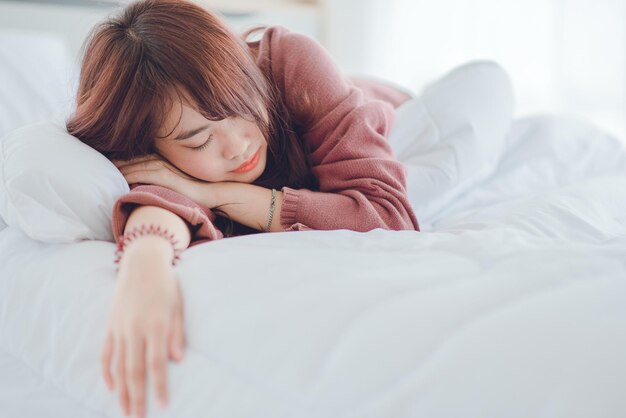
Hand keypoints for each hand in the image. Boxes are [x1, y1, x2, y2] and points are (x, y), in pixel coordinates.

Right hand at [101, 239, 185, 417]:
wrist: (141, 263)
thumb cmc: (166, 285)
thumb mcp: (178, 306)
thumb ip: (177, 333)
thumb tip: (177, 360)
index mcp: (156, 325)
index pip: (156, 364)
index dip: (159, 387)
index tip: (162, 406)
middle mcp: (135, 329)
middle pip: (134, 371)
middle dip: (136, 398)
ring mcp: (120, 328)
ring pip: (118, 367)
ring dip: (122, 392)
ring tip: (125, 411)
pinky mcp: (110, 325)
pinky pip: (106, 353)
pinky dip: (107, 372)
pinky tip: (111, 388)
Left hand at [111, 154, 221, 207]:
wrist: (215, 193)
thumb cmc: (199, 190)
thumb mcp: (181, 182)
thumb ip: (167, 179)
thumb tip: (151, 186)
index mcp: (167, 162)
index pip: (143, 157)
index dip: (127, 157)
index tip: (111, 158)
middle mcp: (165, 162)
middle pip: (137, 158)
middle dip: (120, 159)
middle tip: (102, 159)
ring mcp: (166, 169)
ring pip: (139, 164)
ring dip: (122, 165)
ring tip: (107, 165)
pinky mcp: (168, 177)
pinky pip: (145, 172)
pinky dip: (132, 171)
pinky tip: (121, 173)